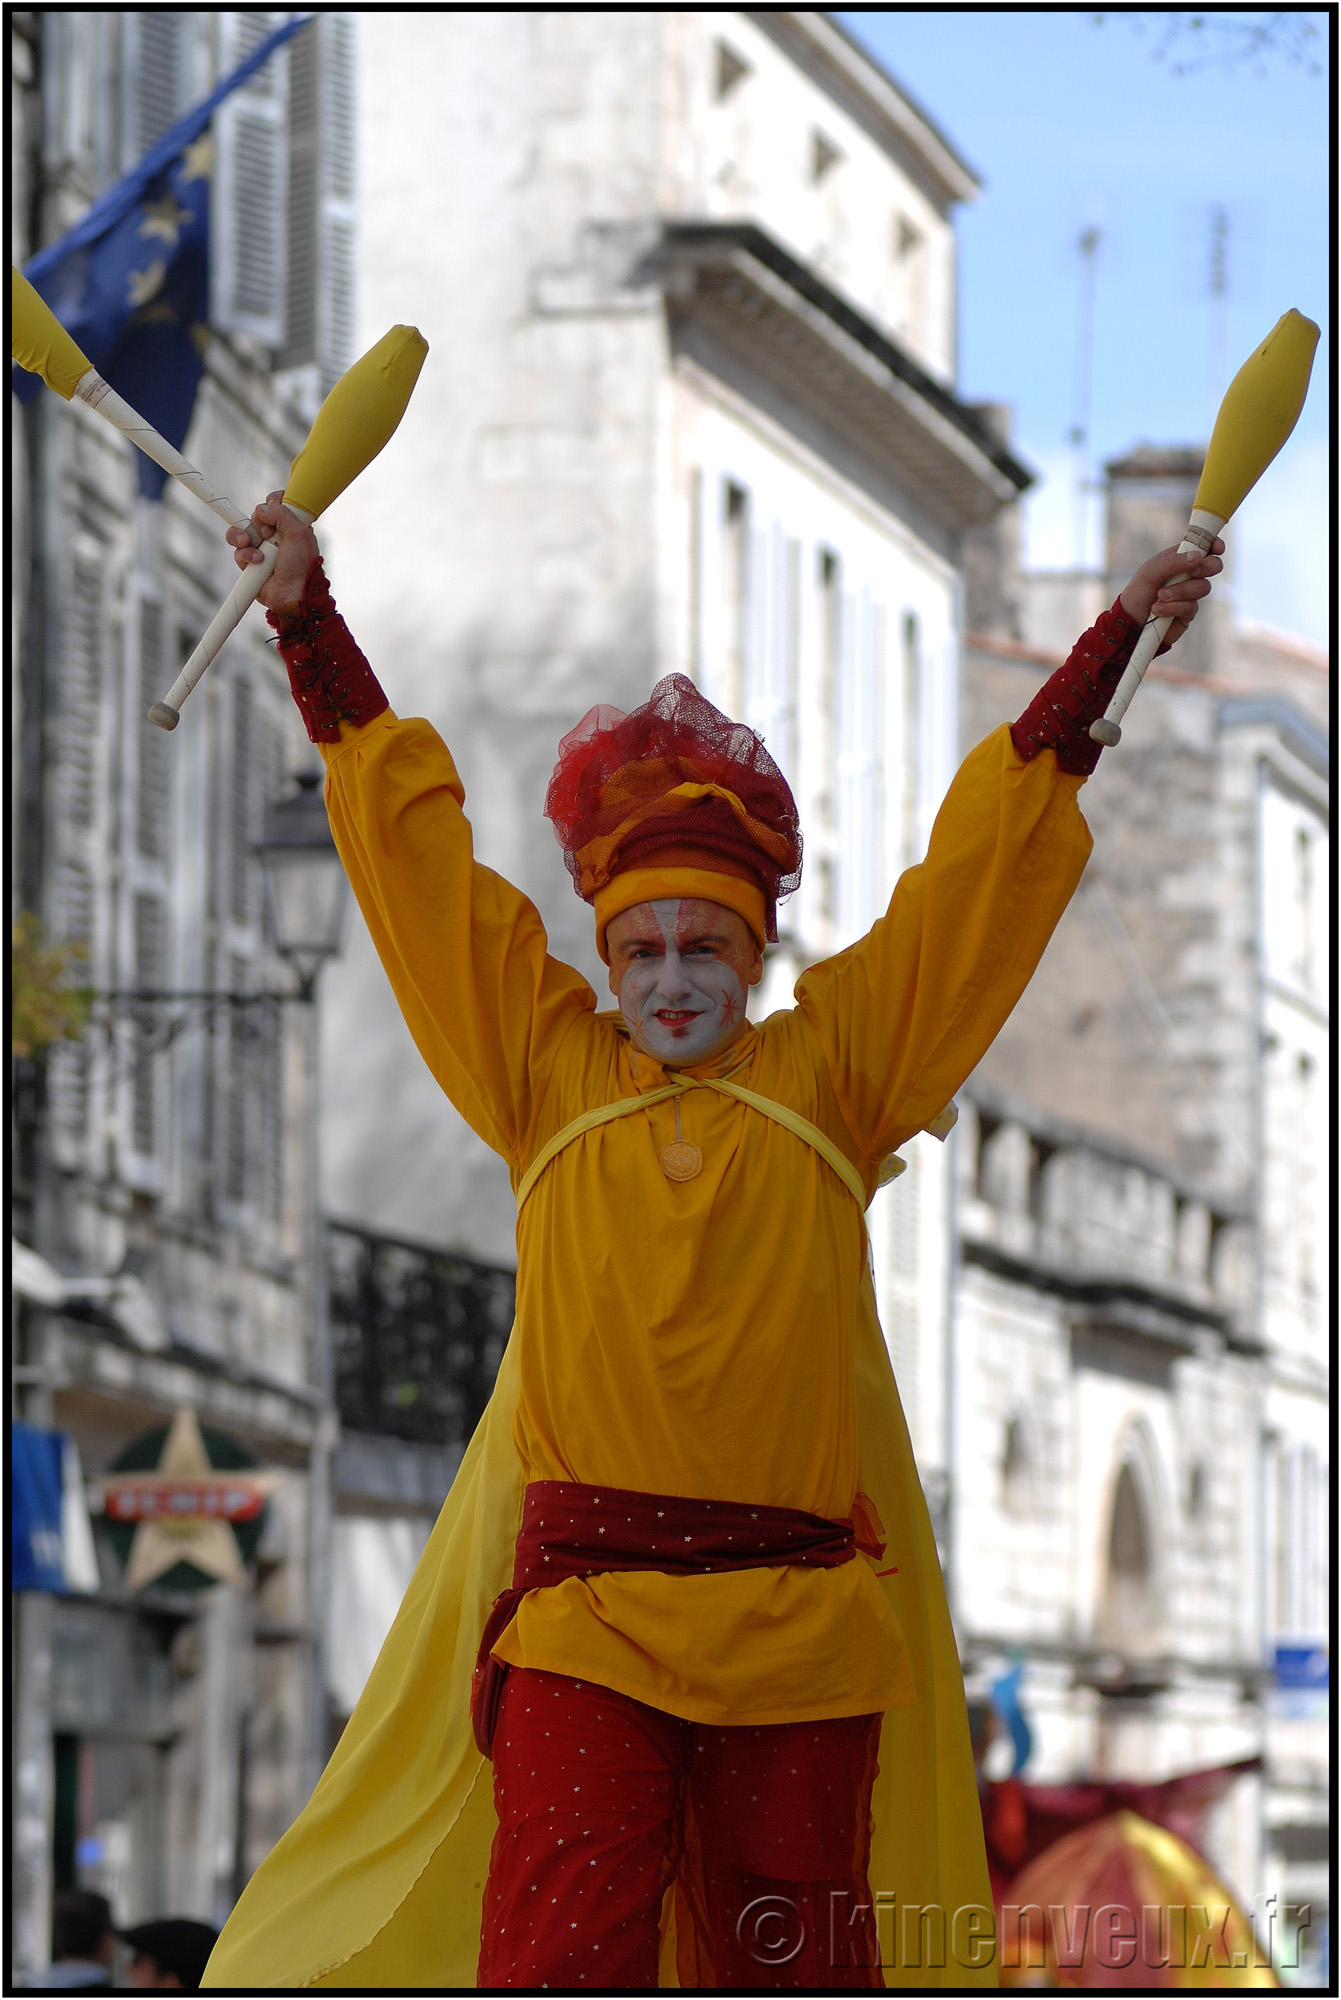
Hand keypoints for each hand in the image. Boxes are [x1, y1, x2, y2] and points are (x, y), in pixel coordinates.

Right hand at [226, 492, 320, 615]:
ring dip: (243, 536)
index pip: (277, 502)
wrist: (292, 594)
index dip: (272, 501)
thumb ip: (282, 514)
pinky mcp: (250, 562)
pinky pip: (238, 550)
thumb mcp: (299, 533)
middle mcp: (276, 535)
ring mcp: (262, 548)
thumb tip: (262, 509)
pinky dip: (245, 555)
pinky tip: (257, 561)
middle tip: (269, 534)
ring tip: (250, 544)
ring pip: (241, 531)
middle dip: (258, 522)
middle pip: (256, 515)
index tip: (273, 505)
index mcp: (291, 525)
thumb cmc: (301, 566)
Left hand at [1119, 539, 1224, 645]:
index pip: (1202, 548)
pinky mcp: (1188, 612)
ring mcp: (1190, 594)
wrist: (1129, 623)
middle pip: (1212, 566)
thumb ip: (1172, 563)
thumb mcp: (1150, 573)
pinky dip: (1173, 607)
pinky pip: (1191, 607)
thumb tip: (1198, 557)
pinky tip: (1157, 610)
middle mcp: (1187, 575)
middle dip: (1205, 568)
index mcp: (1178, 559)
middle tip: (1192, 572)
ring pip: (1202, 587)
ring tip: (1160, 596)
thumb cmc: (1138, 593)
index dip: (1214, 545)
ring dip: (1180, 591)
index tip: (1218, 548)